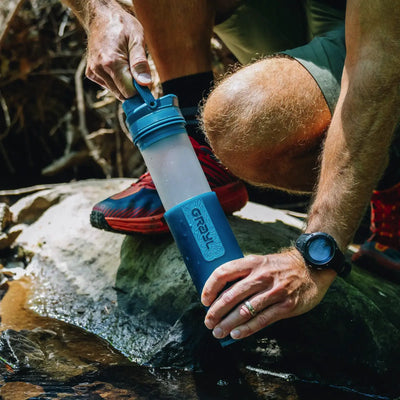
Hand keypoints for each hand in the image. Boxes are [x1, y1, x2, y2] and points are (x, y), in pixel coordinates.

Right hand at [85, 4, 151, 99]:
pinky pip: (109, 86)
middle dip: (134, 88)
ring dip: (125, 84)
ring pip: (116, 92)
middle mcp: (99, 69)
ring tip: (127, 65)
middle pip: (123, 94)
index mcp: (111, 62)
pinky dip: (117, 81)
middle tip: (139, 73)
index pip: (129, 92)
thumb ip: (140, 63)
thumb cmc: (121, 25)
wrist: (101, 16)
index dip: (141, 92)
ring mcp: (94, 72)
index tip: (148, 86)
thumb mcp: (137, 39)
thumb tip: (145, 84)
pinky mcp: (92, 73)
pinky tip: (118, 66)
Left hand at [201, 249, 335, 339]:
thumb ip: (244, 275)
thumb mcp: (261, 262)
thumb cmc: (280, 267)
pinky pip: (262, 320)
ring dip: (227, 323)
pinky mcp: (286, 306)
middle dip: (216, 311)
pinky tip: (235, 335)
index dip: (210, 287)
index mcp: (252, 263)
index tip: (204, 300)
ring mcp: (274, 291)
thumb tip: (222, 294)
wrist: (312, 268)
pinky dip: (246, 329)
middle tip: (208, 321)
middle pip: (231, 295)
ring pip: (244, 310)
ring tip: (217, 332)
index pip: (224, 272)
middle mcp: (262, 276)